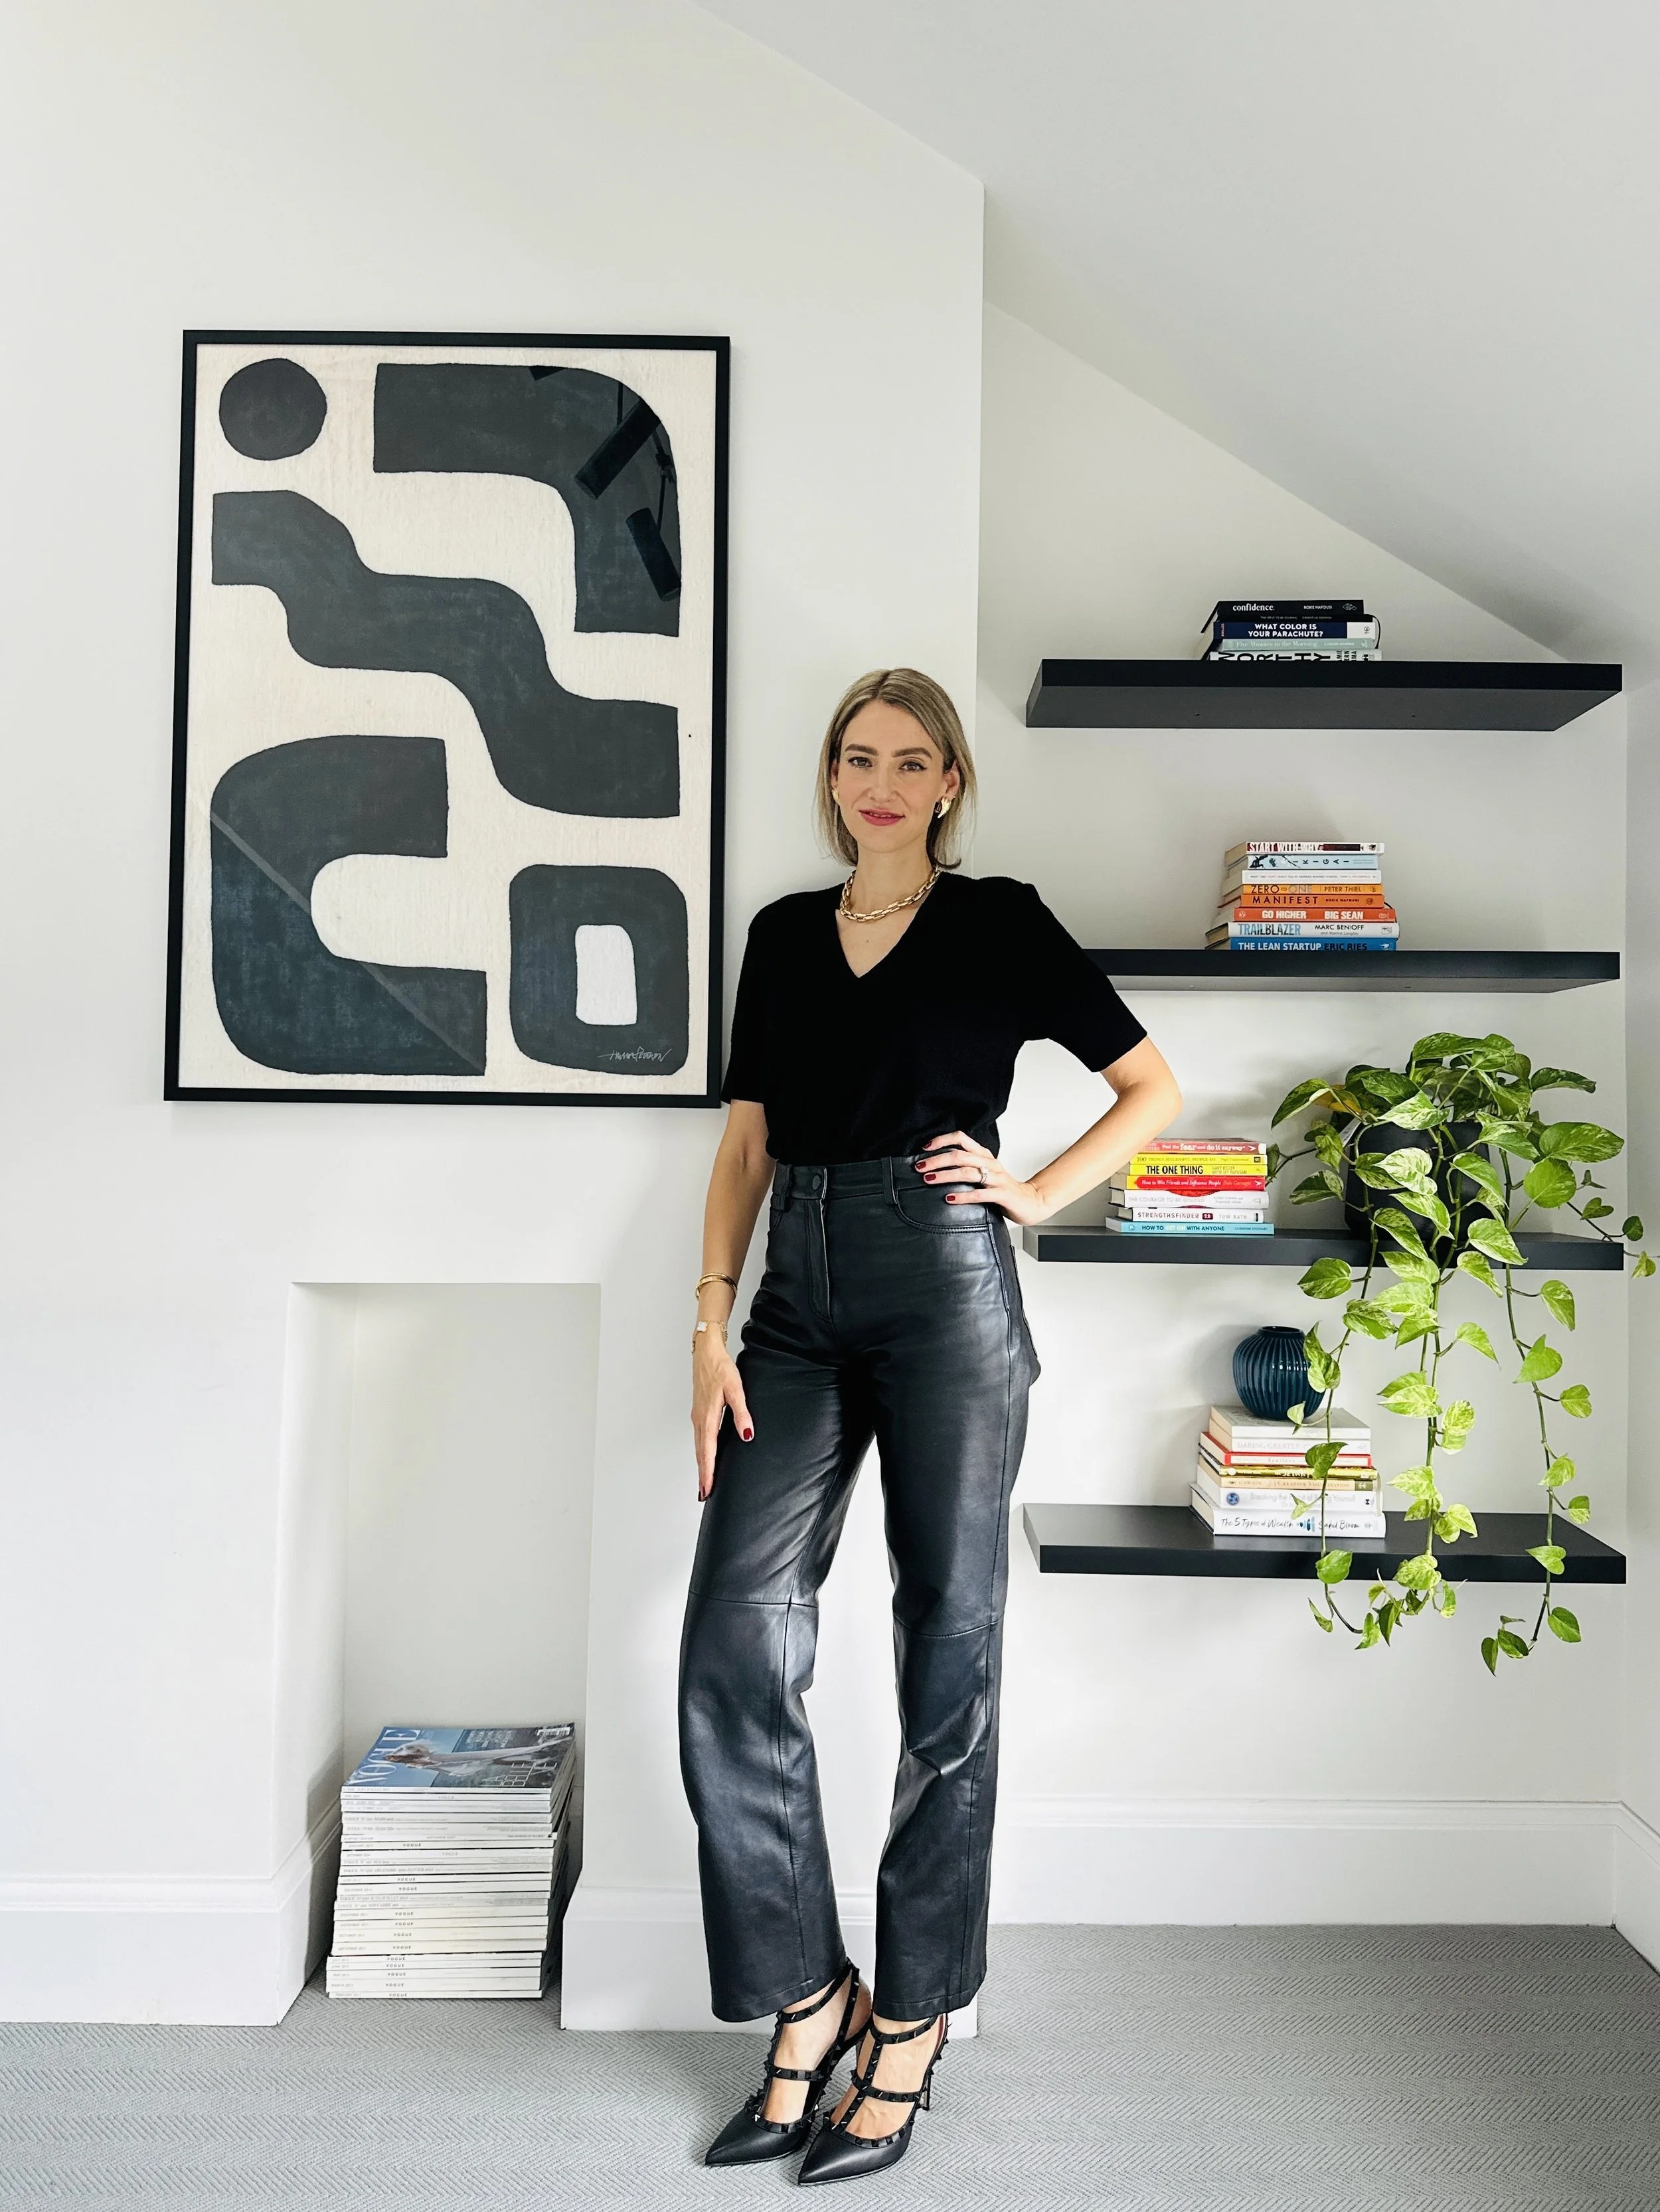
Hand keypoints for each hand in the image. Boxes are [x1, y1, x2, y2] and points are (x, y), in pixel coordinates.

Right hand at [691, 1329, 751, 1500]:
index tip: (707, 1489)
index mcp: (707, 1418)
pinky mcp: (699, 1412)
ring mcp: (697, 1416)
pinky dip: (701, 1451)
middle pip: (700, 1453)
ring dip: (701, 1464)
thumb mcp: (735, 1389)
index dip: (708, 1472)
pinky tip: (706, 1456)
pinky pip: (699, 1438)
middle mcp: (699, 1420)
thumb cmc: (720, 1368)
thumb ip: (742, 1413)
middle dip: (703, 1474)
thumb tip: (747, 1435)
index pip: (708, 1452)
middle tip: (704, 1494)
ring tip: (705, 1481)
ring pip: (698, 1446)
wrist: (706, 1352)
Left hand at [915, 1132, 1053, 1225]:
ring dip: (945, 1175)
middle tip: (920, 1167)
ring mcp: (997, 1178)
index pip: (961, 1139)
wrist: (1031, 1202)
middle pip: (959, 1155)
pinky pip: (980, 1193)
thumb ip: (966, 1167)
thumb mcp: (984, 1173)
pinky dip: (962, 1196)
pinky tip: (949, 1199)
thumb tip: (937, 1167)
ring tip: (929, 1179)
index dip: (942, 1141)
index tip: (924, 1148)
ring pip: (967, 1171)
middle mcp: (990, 1163)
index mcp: (984, 1155)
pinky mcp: (1002, 1194)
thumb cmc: (1003, 1189)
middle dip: (936, 1160)